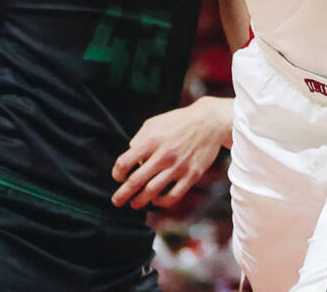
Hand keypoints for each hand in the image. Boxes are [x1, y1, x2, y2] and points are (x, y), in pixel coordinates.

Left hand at [111, 96, 232, 209]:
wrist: (210, 121)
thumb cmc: (179, 121)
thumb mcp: (155, 122)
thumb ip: (139, 138)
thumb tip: (129, 156)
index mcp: (152, 140)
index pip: (125, 163)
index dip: (117, 173)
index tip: (119, 177)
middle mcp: (163, 155)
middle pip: (135, 182)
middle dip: (122, 195)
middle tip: (116, 201)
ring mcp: (178, 166)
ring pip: (151, 192)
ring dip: (139, 202)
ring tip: (134, 204)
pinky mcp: (191, 175)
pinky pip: (172, 196)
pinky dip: (161, 202)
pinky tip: (156, 200)